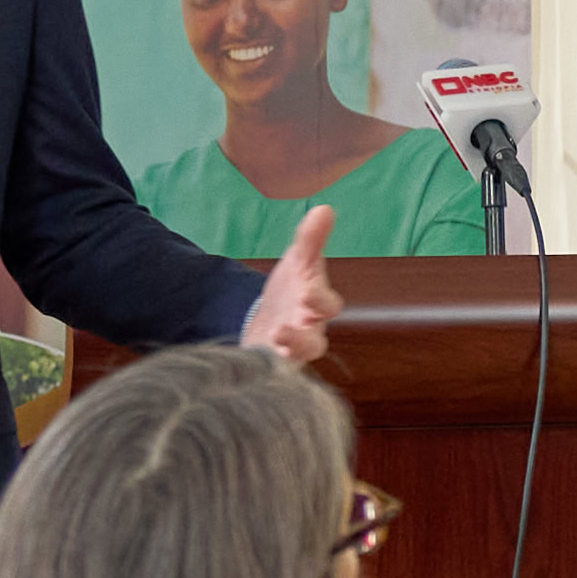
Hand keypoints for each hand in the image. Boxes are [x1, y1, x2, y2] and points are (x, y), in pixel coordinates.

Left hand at [244, 205, 342, 367]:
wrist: (270, 317)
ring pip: (293, 362)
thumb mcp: (297, 262)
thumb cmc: (292, 288)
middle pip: (314, 343)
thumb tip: (324, 208)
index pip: (329, 306)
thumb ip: (310, 240)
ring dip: (282, 354)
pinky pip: (268, 369)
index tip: (307, 290)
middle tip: (286, 329)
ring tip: (271, 343)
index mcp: (317, 305)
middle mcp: (308, 331)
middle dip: (302, 338)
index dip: (320, 300)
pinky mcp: (267, 362)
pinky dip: (261, 363)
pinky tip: (247, 357)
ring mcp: (288, 351)